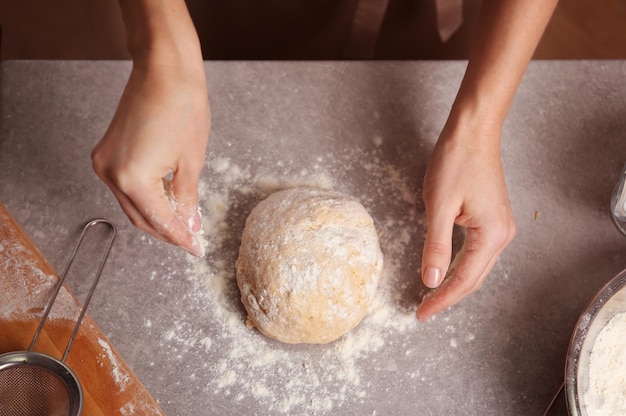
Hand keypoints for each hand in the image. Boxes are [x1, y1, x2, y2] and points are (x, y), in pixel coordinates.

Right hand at [92, 63, 209, 256]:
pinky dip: (146, 197)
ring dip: (156, 216)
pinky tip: (166, 200)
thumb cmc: (183, 108)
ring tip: (183, 223)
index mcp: (132, 179)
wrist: (164, 70)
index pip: (160, 221)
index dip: (181, 238)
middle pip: (141, 218)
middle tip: (192, 239)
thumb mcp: (191, 162)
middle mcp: (110, 174)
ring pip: (132, 204)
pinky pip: (126, 186)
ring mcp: (103, 162)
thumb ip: (188, 200)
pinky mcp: (105, 152)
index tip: (197, 249)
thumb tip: (191, 226)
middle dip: (168, 231)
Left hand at [417, 120, 515, 320]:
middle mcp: (502, 235)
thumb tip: (431, 281)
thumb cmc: (456, 162)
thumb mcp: (439, 206)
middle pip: (474, 278)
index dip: (441, 299)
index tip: (421, 314)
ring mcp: (500, 227)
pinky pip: (477, 252)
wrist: (472, 132)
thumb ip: (436, 246)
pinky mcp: (493, 219)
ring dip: (455, 283)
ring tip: (432, 298)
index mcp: (492, 235)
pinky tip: (445, 271)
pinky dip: (460, 266)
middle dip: (448, 296)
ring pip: (476, 267)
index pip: (464, 280)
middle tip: (423, 311)